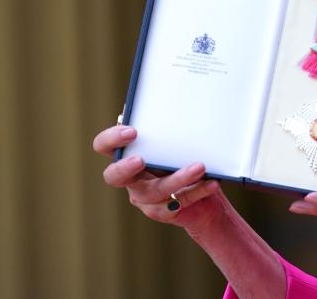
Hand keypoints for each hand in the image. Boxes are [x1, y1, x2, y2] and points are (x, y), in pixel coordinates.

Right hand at [92, 124, 223, 233]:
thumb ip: (164, 126)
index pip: (104, 146)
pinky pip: (178, 202)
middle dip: (124, 168)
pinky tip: (212, 182)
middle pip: (113, 177)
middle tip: (140, 160)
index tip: (132, 132)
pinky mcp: (162, 211)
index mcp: (127, 154)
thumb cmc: (183, 157)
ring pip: (155, 191)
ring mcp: (144, 198)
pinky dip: (198, 191)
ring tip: (200, 166)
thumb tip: (163, 105)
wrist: (203, 190)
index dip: (111, 139)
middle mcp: (130, 178)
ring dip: (178, 178)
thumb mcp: (175, 140)